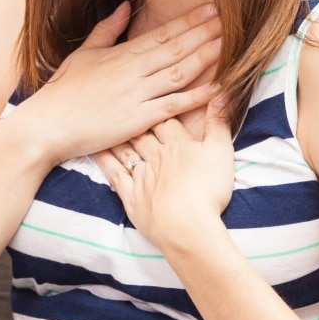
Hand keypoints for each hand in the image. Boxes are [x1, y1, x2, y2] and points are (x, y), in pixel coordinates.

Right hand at [14, 1, 222, 164]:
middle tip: (232, 20)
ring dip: (207, 58)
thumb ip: (107, 29)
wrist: (47, 124)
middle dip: (206, 34)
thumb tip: (125, 6)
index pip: (163, 33)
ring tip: (230, 45)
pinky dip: (197, 97)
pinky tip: (218, 88)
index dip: (190, 21)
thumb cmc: (63, 91)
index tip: (211, 9)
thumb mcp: (84, 53)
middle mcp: (134, 71)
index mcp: (122, 54)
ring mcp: (138, 94)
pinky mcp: (139, 119)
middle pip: (177, 49)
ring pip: (180, 72)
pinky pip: (174, 106)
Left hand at [97, 96, 233, 248]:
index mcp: (178, 145)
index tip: (153, 97)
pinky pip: (115, 174)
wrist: (187, 227)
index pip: (166, 119)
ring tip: (107, 122)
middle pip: (143, 131)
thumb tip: (221, 92)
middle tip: (123, 104)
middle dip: (135, 118)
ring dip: (118, 135)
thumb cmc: (208, 190)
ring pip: (126, 149)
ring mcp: (141, 176)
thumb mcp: (221, 152)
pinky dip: (105, 160)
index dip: (160, 107)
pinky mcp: (131, 197)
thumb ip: (219, 122)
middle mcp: (156, 156)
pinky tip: (97, 150)